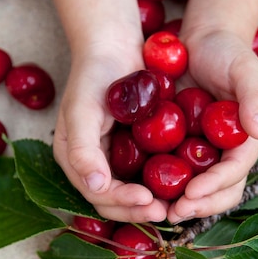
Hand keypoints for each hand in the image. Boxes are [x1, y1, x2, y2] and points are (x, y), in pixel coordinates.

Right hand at [53, 40, 168, 222]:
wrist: (113, 46)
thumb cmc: (94, 73)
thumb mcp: (83, 109)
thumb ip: (82, 149)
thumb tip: (95, 187)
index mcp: (74, 160)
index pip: (98, 195)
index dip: (122, 203)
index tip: (148, 201)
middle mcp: (92, 164)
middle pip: (115, 201)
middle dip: (139, 210)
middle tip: (168, 212)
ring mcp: (114, 157)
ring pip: (133, 191)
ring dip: (153, 202)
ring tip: (177, 204)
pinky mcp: (133, 148)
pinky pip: (147, 173)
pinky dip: (161, 182)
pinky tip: (183, 184)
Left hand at [165, 0, 257, 223]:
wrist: (199, 43)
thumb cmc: (227, 52)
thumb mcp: (245, 69)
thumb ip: (255, 97)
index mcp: (245, 141)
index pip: (235, 173)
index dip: (215, 186)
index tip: (192, 192)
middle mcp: (226, 154)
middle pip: (219, 192)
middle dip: (199, 206)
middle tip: (173, 212)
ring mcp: (204, 154)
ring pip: (198, 191)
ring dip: (180, 205)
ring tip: (158, 210)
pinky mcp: (181, 149)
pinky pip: (174, 174)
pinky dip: (163, 187)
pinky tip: (143, 191)